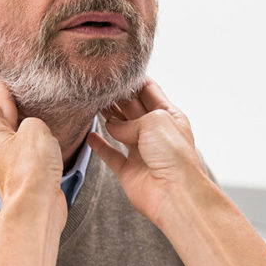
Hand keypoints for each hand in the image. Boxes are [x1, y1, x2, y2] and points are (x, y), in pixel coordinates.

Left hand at [0, 75, 64, 209]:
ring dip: (15, 114)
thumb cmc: (31, 168)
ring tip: (22, 99)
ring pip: (10, 130)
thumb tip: (35, 129)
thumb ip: (33, 120)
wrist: (36, 206)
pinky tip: (38, 129)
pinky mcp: (23, 173)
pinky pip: (23, 145)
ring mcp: (8, 161)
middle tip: (1, 78)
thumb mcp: (34, 129)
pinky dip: (28, 132)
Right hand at [87, 78, 212, 225]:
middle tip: (98, 85)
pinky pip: (111, 155)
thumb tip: (113, 127)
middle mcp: (155, 134)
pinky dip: (100, 146)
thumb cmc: (173, 156)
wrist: (174, 194)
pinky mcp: (129, 171)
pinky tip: (90, 136)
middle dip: (117, 97)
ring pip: (120, 130)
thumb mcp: (155, 121)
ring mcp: (142, 152)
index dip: (133, 81)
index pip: (149, 92)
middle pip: (132, 109)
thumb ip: (130, 119)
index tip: (116, 71)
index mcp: (169, 117)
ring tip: (92, 104)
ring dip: (108, 117)